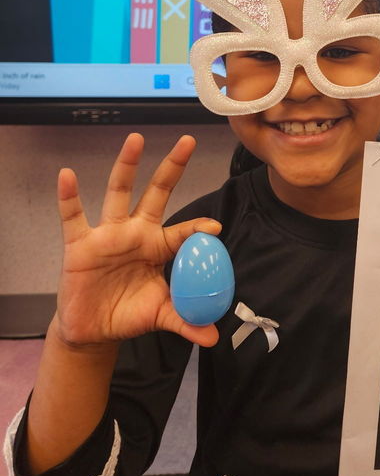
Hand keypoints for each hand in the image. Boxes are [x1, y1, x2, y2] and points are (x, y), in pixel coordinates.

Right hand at [55, 133, 222, 349]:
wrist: (94, 329)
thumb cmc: (131, 313)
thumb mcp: (161, 316)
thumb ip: (186, 322)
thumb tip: (213, 336)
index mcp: (159, 247)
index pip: (183, 231)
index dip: (198, 228)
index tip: (215, 228)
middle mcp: (136, 232)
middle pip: (157, 192)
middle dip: (172, 167)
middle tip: (187, 140)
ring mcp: (108, 234)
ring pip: (118, 193)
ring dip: (127, 166)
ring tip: (137, 139)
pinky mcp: (80, 244)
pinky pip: (73, 216)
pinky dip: (69, 196)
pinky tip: (67, 175)